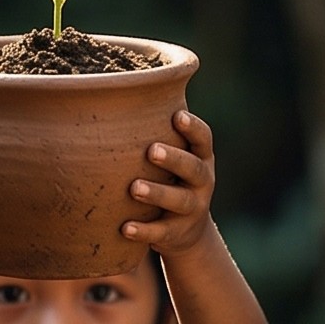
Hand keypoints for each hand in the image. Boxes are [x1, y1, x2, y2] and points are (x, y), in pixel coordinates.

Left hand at [122, 110, 215, 256]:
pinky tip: (124, 227)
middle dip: (174, 159)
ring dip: (157, 193)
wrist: (187, 232)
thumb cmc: (170, 179)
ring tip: (134, 188)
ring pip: (178, 201)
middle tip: (151, 150)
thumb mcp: (174, 157)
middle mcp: (202, 182)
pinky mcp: (177, 234)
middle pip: (193, 169)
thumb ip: (157, 132)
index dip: (193, 128)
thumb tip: (121, 89)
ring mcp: (192, 210)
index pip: (203, 139)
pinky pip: (161, 233)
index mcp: (201, 157)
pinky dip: (144, 231)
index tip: (177, 116)